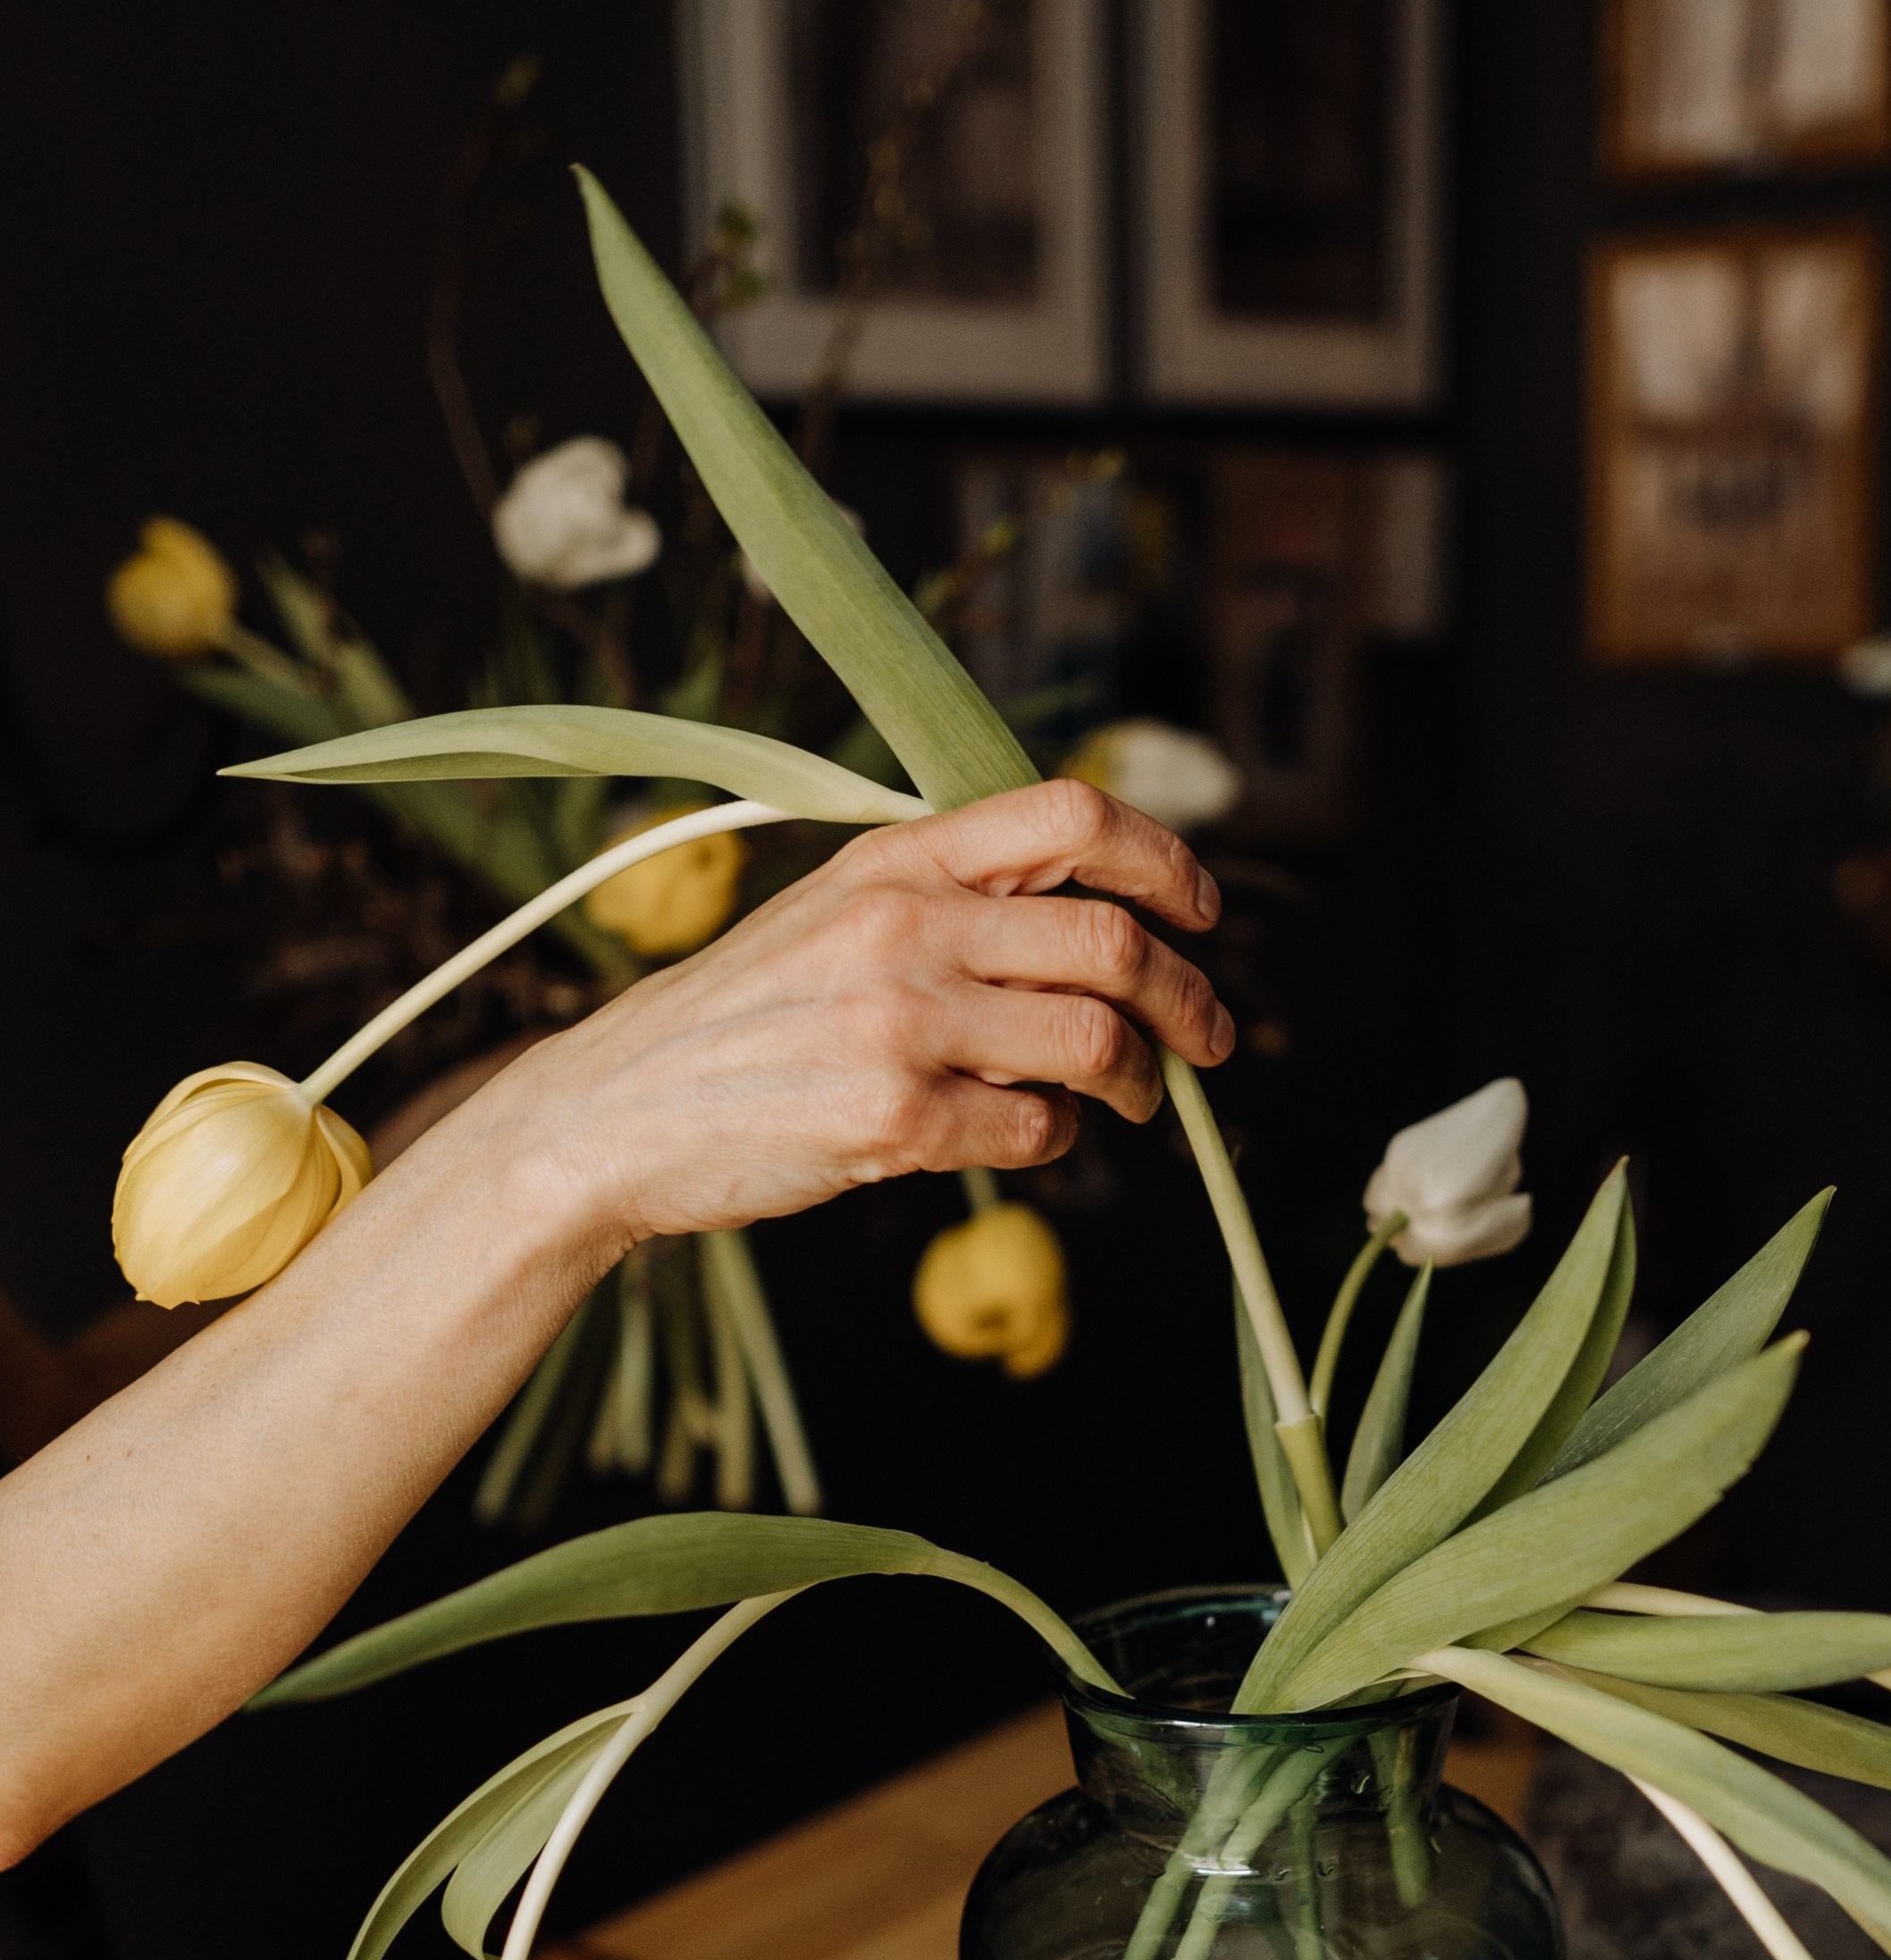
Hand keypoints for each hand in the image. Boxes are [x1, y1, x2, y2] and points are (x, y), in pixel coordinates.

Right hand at [475, 781, 1232, 1252]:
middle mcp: (904, 926)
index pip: (1072, 816)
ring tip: (1135, 1104)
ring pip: (1094, 1043)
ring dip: (1139, 1084)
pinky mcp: (892, 1119)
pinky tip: (1027, 1139)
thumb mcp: (833, 917)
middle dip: (1189, 1000)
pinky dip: (1056, 1143)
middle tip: (1208, 1042)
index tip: (1202, 914)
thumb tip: (1096, 929)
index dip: (1165, 861)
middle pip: (1113, 944)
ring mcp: (898, 1023)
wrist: (613, 1116)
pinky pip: (1036, 1132)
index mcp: (897, 858)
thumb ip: (949, 903)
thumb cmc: (740, 1025)